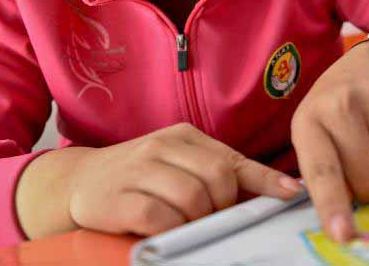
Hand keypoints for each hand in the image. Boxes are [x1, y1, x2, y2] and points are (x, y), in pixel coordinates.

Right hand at [67, 123, 302, 235]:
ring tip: (184, 226)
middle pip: (218, 177)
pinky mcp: (118, 198)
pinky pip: (160, 218)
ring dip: (197, 221)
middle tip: (211, 220)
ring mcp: (139, 169)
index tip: (291, 193)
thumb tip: (274, 192)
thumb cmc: (138, 178)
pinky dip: (170, 230)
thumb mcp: (177, 165)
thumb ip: (216, 175)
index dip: (265, 179)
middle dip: (224, 207)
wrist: (77, 182)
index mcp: (184, 136)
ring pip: (192, 198)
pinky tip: (164, 232)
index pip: (233, 159)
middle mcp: (162, 145)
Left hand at [291, 43, 368, 242]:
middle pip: (366, 178)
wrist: (364, 65)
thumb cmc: (330, 110)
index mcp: (309, 121)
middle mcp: (341, 106)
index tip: (342, 233)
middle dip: (367, 188)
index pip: (322, 171)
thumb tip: (342, 216)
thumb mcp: (313, 134)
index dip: (333, 205)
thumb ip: (322, 172)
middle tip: (361, 171)